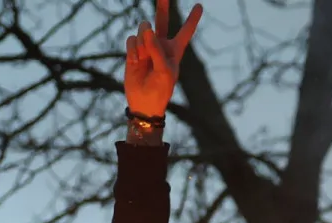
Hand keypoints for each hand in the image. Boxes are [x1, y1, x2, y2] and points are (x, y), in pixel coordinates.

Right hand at [123, 0, 201, 116]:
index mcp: (175, 50)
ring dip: (142, 43)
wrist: (143, 103)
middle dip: (163, 6)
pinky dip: (132, 50)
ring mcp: (146, 47)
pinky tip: (135, 62)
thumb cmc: (160, 89)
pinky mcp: (133, 51)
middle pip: (162, 20)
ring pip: (143, 31)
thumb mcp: (164, 70)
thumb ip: (156, 48)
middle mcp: (161, 45)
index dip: (192, 19)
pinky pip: (131, 40)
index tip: (200, 6)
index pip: (186, 31)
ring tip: (143, 59)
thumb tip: (146, 27)